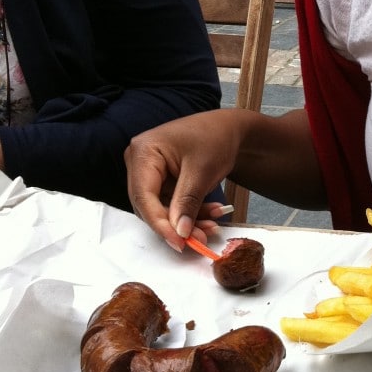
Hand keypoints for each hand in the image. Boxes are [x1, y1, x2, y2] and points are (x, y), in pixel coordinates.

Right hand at [125, 109, 248, 251]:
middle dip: (176, 224)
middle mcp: (140, 162)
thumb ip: (187, 203)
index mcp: (143, 152)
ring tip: (213, 225)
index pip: (144, 196)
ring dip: (187, 221)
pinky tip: (212, 214)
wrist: (230, 130)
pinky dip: (191, 212)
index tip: (179, 242)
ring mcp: (151, 173)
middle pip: (149, 205)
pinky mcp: (163, 181)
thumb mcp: (202, 172)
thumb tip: (180, 233)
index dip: (160, 223)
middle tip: (199, 239)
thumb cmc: (215, 138)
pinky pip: (172, 205)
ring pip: (162, 209)